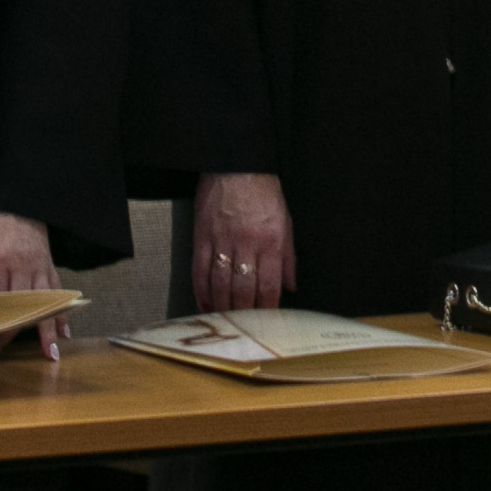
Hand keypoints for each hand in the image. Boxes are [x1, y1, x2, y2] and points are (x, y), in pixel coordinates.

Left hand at [0, 206, 69, 360]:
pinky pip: (56, 290)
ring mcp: (38, 264)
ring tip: (49, 355)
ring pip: (44, 302)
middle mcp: (21, 265)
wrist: (15, 190)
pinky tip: (63, 330)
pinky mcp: (48, 262)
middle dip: (11, 334)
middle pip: (19, 307)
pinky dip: (61, 311)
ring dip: (46, 330)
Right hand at [194, 172, 294, 313]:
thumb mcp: (286, 222)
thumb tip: (291, 286)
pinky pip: (199, 270)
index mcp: (271, 240)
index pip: (269, 285)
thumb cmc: (264, 192)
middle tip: (243, 325)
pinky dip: (201, 291)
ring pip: (220, 284)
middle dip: (243, 312)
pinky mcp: (201, 236)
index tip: (266, 322)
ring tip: (224, 320)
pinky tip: (205, 303)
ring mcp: (222, 240)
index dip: (267, 308)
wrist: (237, 164)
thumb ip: (288, 257)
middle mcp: (246, 243)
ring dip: (222, 306)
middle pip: (243, 289)